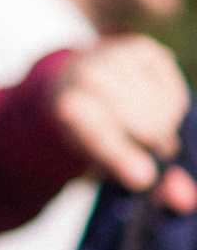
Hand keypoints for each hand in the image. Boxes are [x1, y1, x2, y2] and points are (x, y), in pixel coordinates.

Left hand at [54, 37, 195, 211]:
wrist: (73, 82)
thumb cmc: (89, 125)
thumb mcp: (97, 155)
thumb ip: (138, 174)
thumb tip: (184, 199)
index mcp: (65, 106)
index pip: (97, 132)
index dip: (121, 156)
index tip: (142, 179)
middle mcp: (87, 75)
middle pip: (140, 121)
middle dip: (152, 142)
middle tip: (155, 150)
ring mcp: (115, 57)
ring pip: (160, 107)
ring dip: (164, 126)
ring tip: (151, 130)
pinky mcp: (142, 49)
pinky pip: (173, 90)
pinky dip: (173, 108)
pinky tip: (158, 109)